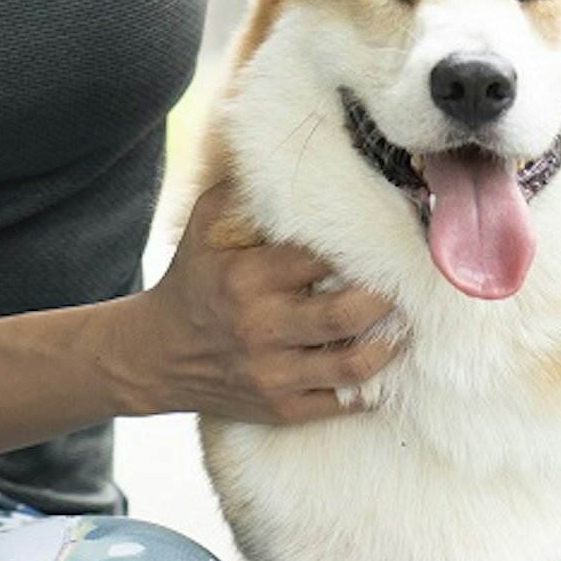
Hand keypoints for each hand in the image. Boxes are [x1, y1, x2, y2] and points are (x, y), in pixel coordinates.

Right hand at [113, 178, 403, 425]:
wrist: (157, 355)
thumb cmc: (192, 281)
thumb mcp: (203, 227)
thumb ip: (242, 192)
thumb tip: (281, 151)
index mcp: (246, 276)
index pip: (320, 259)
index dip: (360, 247)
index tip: (386, 237)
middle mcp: (261, 326)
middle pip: (347, 313)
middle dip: (385, 298)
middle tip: (402, 285)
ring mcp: (272, 373)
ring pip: (353, 364)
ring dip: (389, 345)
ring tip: (404, 327)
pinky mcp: (280, 408)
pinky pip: (341, 402)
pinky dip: (371, 388)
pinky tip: (382, 365)